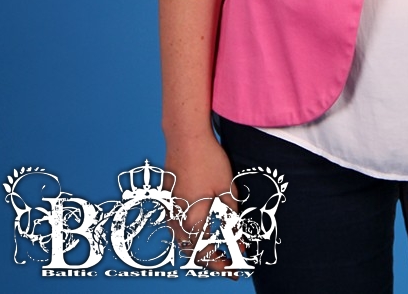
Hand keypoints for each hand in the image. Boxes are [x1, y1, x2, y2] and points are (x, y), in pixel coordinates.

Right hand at [164, 132, 241, 276]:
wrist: (185, 137)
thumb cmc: (208, 161)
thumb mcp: (227, 191)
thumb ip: (232, 220)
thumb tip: (240, 243)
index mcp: (192, 220)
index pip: (206, 254)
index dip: (222, 265)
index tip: (235, 270)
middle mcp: (176, 220)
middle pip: (192, 252)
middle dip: (211, 260)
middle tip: (229, 262)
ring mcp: (169, 211)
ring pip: (183, 242)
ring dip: (199, 249)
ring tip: (218, 249)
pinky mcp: (167, 202)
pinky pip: (177, 229)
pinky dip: (190, 236)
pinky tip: (202, 230)